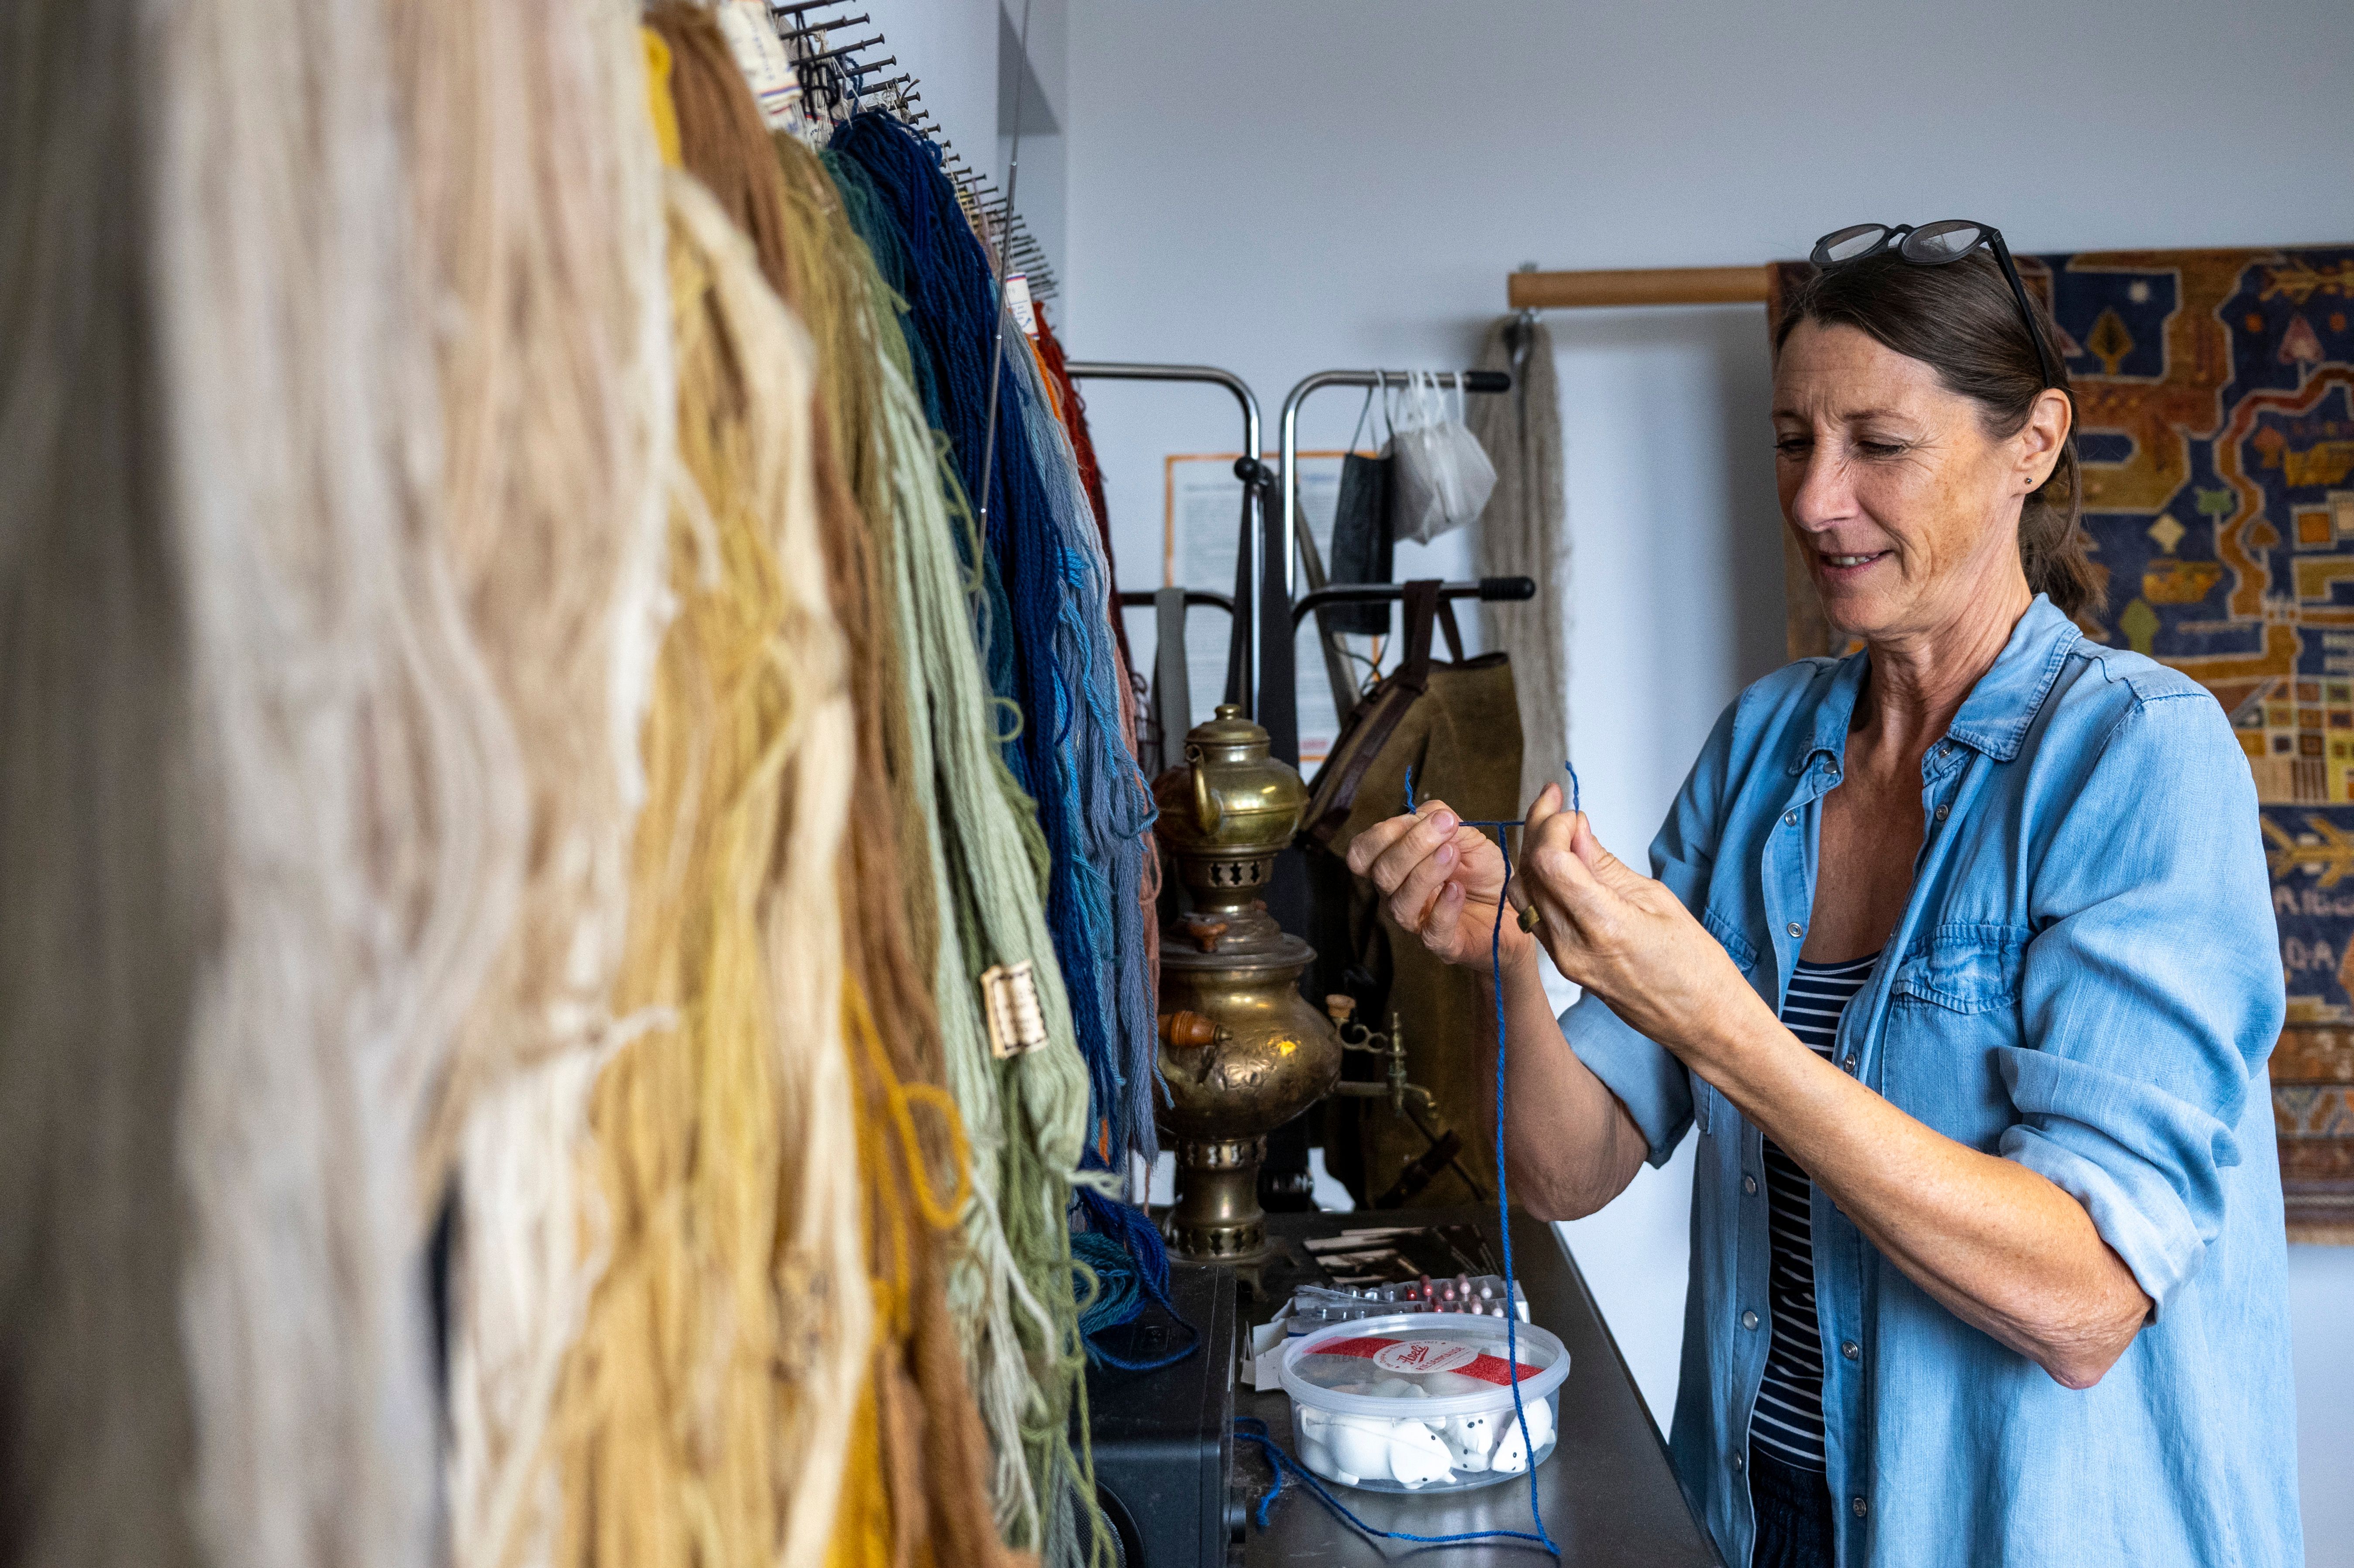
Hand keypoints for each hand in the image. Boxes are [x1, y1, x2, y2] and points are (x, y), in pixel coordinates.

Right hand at [1346, 799, 1536, 972]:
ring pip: (1400, 903)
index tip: (1425, 817)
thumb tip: (1427, 815)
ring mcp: (1418, 922)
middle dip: (1411, 845)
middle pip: (1381, 874)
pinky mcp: (1443, 944)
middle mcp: (1398, 895)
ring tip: (1453, 853)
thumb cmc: (1483, 873)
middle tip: (1446, 826)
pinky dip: (1444, 908)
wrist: (1514, 909)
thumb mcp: (1467, 836)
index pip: (1362, 853)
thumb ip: (1443, 822)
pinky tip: (1458, 889)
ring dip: (1426, 872)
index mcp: (1395, 866)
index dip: (1383, 833)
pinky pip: (1432, 932)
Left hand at [1515, 784, 1770, 1062]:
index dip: (1555, 825)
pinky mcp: (1564, 967)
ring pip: (1524, 895)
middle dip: (1539, 830)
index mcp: (1604, 926)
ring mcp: (1564, 961)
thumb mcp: (1658, 901)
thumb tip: (1576, 830)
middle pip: (1530, 873)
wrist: (1703, 1023)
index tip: (1572, 810)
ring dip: (1533, 855)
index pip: (1551, 861)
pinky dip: (1540, 883)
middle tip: (1555, 801)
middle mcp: (1573, 947)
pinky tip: (1559, 863)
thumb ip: (1606, 865)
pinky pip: (1536, 916)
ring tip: (1556, 827)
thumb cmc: (1696, 967)